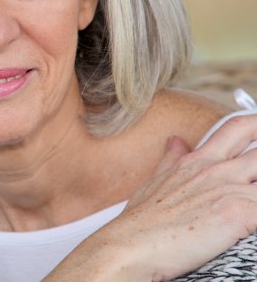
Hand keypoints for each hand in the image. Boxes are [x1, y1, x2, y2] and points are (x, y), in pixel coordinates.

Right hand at [46, 113, 256, 280]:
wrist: (130, 245)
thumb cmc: (140, 222)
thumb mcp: (154, 182)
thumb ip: (170, 161)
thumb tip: (176, 141)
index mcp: (196, 160)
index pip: (237, 128)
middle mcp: (215, 169)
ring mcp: (227, 188)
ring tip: (252, 202)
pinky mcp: (238, 212)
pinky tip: (253, 223)